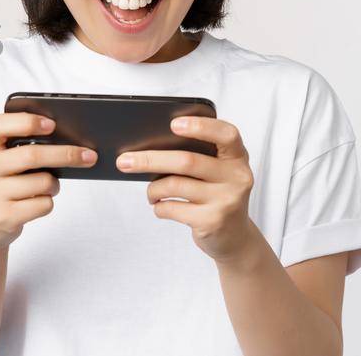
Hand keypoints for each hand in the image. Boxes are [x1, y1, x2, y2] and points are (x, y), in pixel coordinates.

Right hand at [0, 113, 97, 249]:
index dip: (25, 122)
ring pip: (42, 182)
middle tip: (88, 155)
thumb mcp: (3, 161)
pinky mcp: (2, 216)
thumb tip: (67, 141)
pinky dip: (47, 202)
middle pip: (30, 155)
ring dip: (54, 185)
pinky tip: (35, 203)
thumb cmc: (3, 185)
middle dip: (64, 154)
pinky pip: (43, 204)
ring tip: (45, 187)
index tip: (51, 124)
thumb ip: (21, 147)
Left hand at [116, 116, 263, 262]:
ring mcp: (226, 200)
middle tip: (123, 161)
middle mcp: (237, 177)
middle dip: (150, 160)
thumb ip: (198, 157)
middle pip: (187, 161)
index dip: (200, 126)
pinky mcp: (212, 221)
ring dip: (153, 189)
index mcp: (237, 157)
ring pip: (174, 185)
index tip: (173, 124)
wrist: (234, 236)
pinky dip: (159, 207)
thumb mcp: (217, 172)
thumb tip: (148, 147)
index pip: (226, 134)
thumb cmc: (215, 194)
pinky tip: (161, 207)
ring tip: (151, 193)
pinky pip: (172, 208)